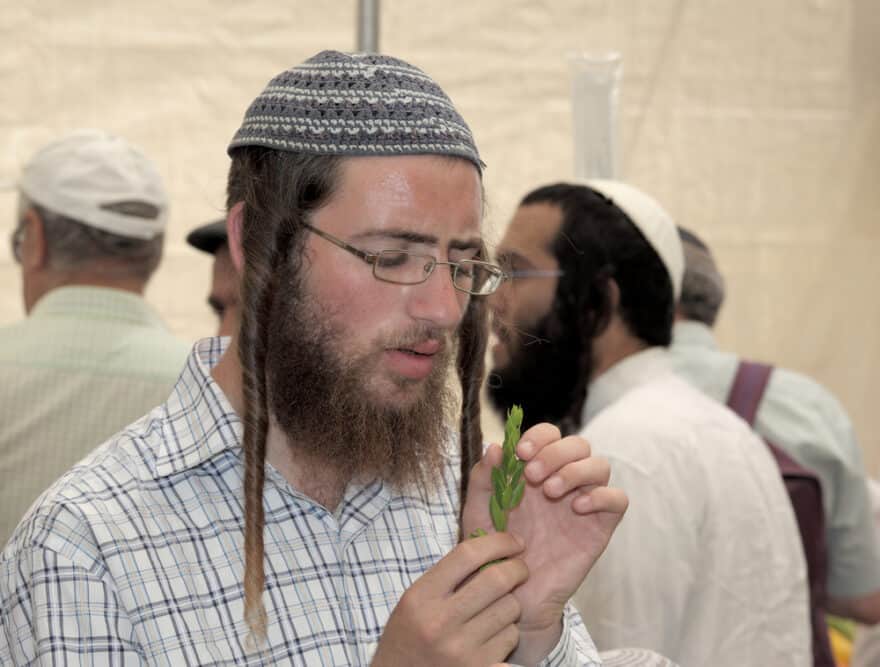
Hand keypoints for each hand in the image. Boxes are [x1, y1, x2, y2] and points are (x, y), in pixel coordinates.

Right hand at [372, 532, 526, 666]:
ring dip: (511, 604)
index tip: (514, 541)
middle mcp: (441, 623)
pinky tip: (495, 635)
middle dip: (517, 569)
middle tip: (519, 569)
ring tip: (496, 609)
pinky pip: (511, 639)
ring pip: (510, 610)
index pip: (468, 555)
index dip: (498, 542)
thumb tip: (490, 547)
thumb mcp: (415, 599)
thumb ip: (447, 574)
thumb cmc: (409, 635)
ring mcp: (461, 650)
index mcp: (422, 597)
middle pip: (497, 580)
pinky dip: (508, 633)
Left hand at [462, 423, 627, 661]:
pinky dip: (602, 496)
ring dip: (576, 471)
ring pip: (600, 465)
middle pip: (578, 444)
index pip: (550, 435)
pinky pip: (618, 499)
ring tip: (551, 492)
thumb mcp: (479, 511)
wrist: (511, 593)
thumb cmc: (494, 550)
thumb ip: (483, 479)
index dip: (539, 436)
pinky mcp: (600, 527)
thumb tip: (494, 447)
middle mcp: (563, 481)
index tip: (521, 453)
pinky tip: (577, 508)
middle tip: (533, 474)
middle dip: (556, 452)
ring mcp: (584, 502)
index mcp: (536, 470)